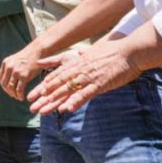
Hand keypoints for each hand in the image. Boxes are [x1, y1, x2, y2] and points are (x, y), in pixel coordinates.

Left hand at [0, 45, 44, 100]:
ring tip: (18, 97)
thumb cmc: (29, 57)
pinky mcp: (24, 76)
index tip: (8, 90)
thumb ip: (11, 68)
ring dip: (14, 95)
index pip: (0, 78)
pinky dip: (19, 95)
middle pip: (4, 84)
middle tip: (13, 95)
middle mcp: (9, 67)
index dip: (4, 86)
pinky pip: (19, 89)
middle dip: (8, 92)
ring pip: (11, 88)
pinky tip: (22, 97)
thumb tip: (9, 80)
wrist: (38, 51)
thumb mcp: (15, 60)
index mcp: (5, 63)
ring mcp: (16, 72)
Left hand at [27, 39, 141, 113]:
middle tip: (31, 106)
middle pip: (57, 84)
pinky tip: (66, 109)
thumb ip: (82, 55)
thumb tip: (78, 54)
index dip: (44, 85)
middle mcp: (79, 70)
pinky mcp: (100, 84)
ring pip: (67, 90)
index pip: (56, 75)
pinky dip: (75, 101)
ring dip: (54, 102)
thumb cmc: (113, 52)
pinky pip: (84, 94)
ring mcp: (89, 77)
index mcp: (78, 63)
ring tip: (42, 111)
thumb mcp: (92, 52)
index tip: (33, 94)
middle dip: (43, 96)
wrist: (130, 51)